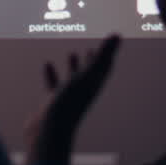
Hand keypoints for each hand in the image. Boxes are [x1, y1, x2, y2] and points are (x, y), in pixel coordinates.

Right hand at [26, 34, 120, 164]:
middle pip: (91, 75)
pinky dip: (52, 74)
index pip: (104, 69)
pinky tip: (47, 64)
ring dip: (73, 67)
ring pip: (73, 80)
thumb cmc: (70, 102)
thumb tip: (118, 34)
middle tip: (92, 50)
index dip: (107, 56)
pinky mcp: (52, 103)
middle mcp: (83, 93)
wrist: (49, 130)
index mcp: (94, 87)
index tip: (109, 45)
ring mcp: (67, 99)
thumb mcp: (88, 74)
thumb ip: (103, 54)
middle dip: (92, 62)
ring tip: (71, 53)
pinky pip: (54, 85)